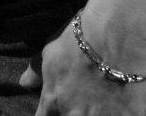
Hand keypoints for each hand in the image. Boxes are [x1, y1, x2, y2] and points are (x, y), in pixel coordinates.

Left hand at [18, 16, 145, 114]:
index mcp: (53, 101)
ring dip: (96, 112)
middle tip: (80, 101)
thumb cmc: (80, 42)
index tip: (56, 108)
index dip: (49, 114)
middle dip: (71, 113)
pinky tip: (121, 103)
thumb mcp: (51, 54)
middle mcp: (74, 115)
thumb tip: (24, 83)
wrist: (117, 37)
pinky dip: (120, 112)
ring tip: (100, 100)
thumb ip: (36, 73)